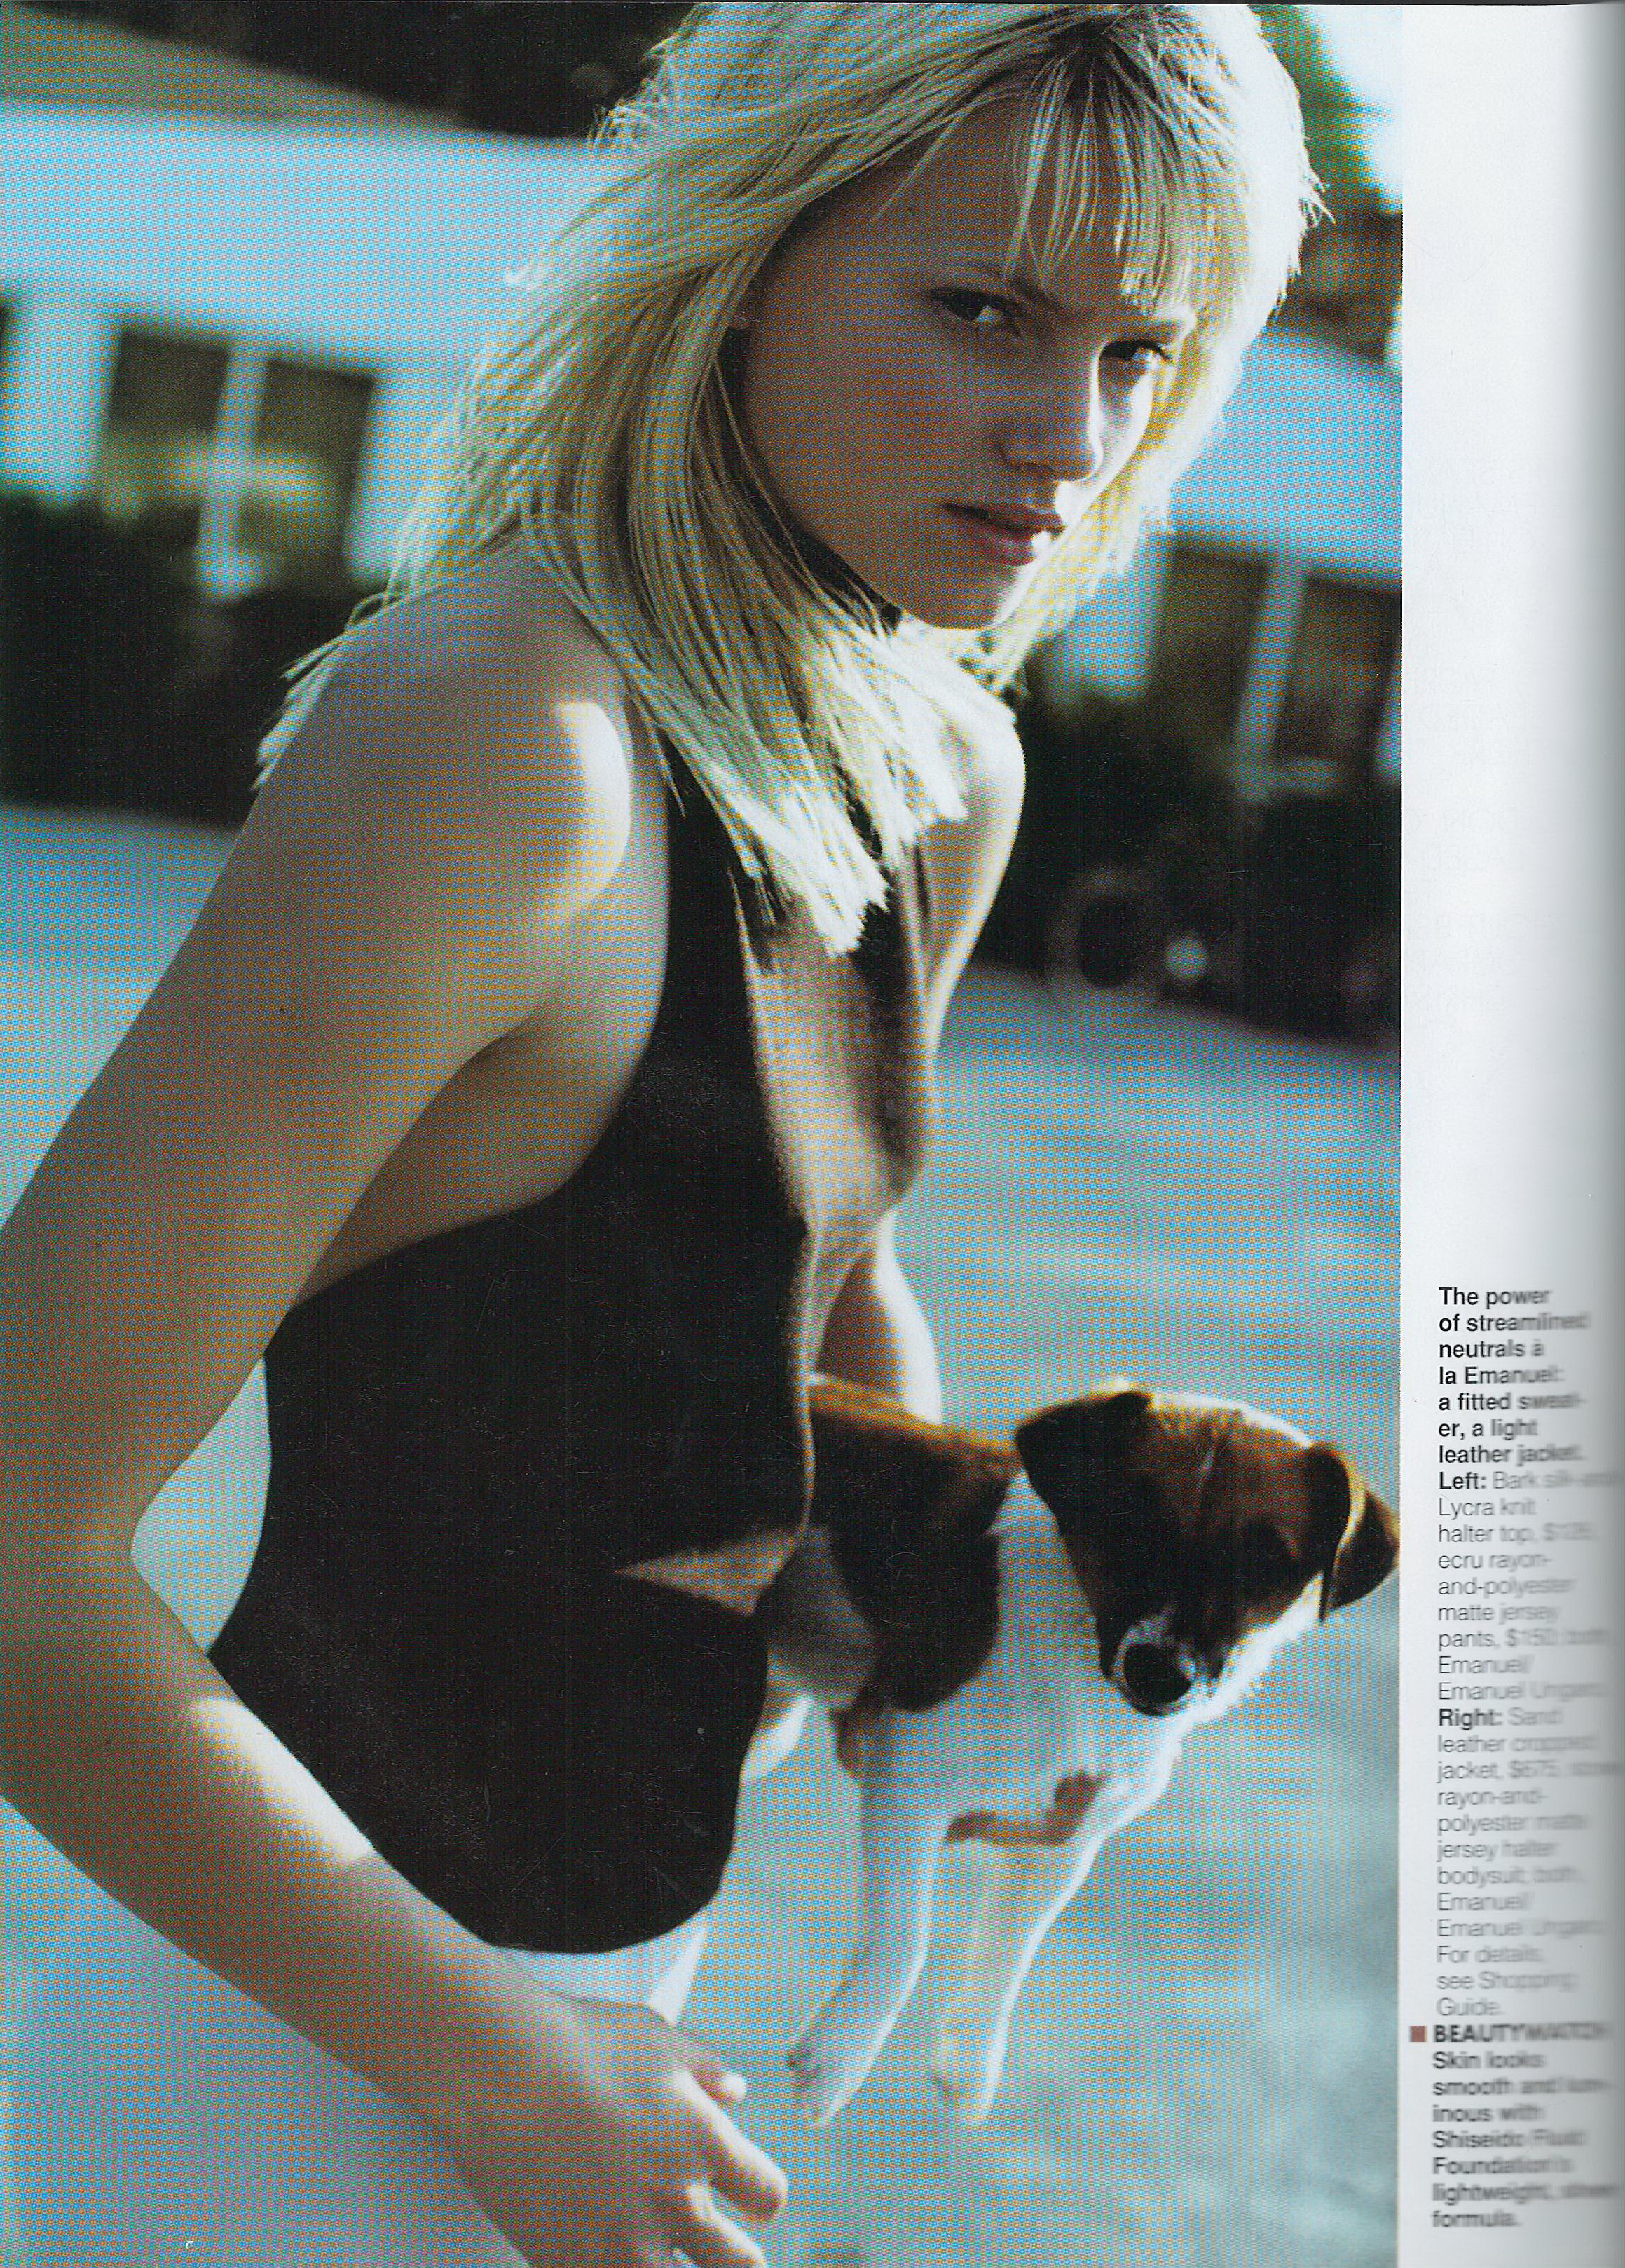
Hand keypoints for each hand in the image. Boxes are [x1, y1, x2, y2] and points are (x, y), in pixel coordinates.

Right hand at [442, 1986, 787, 2266]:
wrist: (499, 2070)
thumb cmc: (576, 2043)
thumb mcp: (657, 2038)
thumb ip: (705, 2072)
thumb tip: (731, 2092)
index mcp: (705, 2143)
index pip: (768, 2197)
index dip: (757, 2197)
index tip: (744, 2197)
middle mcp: (676, 2201)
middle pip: (742, 2266)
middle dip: (732, 2254)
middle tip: (715, 2246)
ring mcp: (624, 2243)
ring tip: (659, 2252)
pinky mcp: (573, 2263)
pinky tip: (604, 2250)